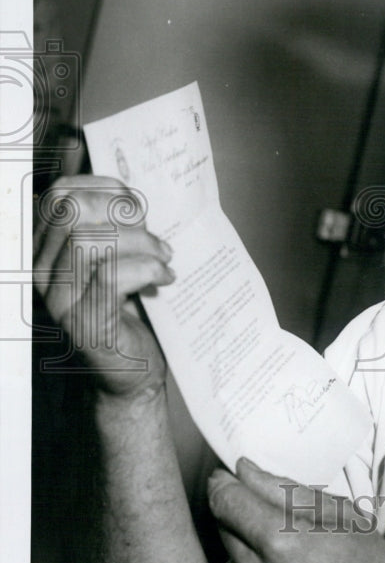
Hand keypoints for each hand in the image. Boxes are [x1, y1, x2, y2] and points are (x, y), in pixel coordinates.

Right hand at [35, 175, 174, 399]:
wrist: (134, 374)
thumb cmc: (131, 310)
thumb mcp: (121, 256)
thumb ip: (116, 224)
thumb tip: (129, 189)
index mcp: (47, 249)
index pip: (60, 194)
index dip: (103, 188)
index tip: (137, 206)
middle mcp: (41, 272)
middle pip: (72, 211)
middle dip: (123, 214)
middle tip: (154, 237)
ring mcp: (57, 298)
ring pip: (89, 240)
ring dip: (141, 243)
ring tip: (164, 258)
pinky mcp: (81, 321)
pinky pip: (110, 274)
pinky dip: (147, 269)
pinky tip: (164, 278)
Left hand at [208, 459, 384, 562]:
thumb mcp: (341, 515)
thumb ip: (285, 490)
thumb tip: (246, 472)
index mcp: (283, 545)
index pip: (226, 502)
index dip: (223, 482)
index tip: (227, 474)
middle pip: (223, 527)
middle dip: (238, 511)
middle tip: (268, 508)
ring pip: (232, 557)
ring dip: (247, 544)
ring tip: (288, 547)